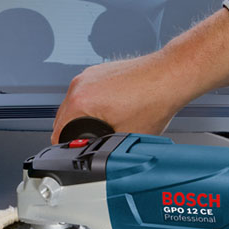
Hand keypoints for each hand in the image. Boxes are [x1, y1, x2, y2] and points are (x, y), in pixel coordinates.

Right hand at [51, 9, 228, 143]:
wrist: (171, 76)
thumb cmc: (155, 100)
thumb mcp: (124, 138)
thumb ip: (102, 149)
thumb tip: (96, 157)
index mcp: (80, 100)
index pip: (58, 131)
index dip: (65, 145)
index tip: (72, 151)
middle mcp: (81, 84)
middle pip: (64, 116)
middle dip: (75, 131)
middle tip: (92, 142)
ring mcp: (90, 75)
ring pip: (76, 104)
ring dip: (85, 117)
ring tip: (108, 123)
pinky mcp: (100, 71)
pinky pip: (89, 92)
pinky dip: (96, 104)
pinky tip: (115, 110)